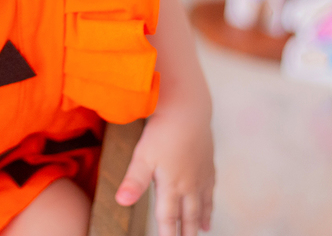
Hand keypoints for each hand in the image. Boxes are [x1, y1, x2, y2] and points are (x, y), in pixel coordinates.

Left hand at [115, 110, 214, 234]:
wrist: (188, 108)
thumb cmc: (163, 131)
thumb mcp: (143, 155)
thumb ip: (134, 180)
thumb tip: (121, 201)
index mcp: (172, 186)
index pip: (169, 218)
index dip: (168, 234)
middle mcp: (189, 184)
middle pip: (188, 215)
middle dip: (187, 232)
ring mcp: (201, 174)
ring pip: (202, 203)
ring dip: (201, 218)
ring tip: (204, 229)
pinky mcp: (208, 162)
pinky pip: (210, 187)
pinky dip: (210, 199)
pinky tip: (209, 200)